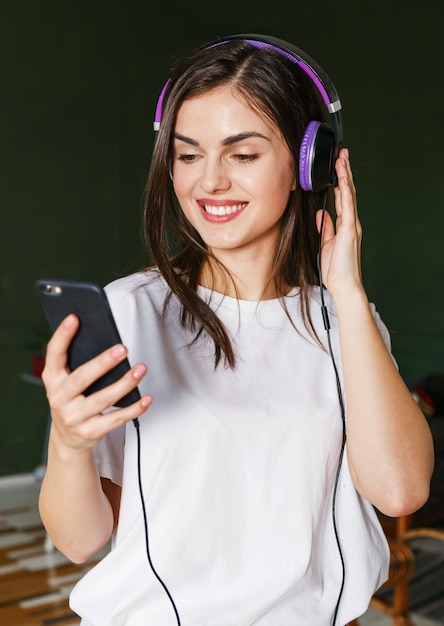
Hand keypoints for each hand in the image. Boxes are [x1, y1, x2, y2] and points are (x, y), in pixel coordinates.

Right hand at [41, 314, 151, 453]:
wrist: (67, 438)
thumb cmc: (72, 400)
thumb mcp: (66, 382)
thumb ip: (78, 363)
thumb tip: (107, 341)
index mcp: (52, 380)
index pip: (54, 355)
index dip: (62, 336)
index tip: (74, 318)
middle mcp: (59, 399)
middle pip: (82, 378)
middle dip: (103, 363)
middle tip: (122, 349)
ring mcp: (74, 417)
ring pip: (103, 399)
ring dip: (125, 383)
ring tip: (141, 369)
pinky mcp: (90, 432)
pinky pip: (116, 419)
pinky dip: (134, 409)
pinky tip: (146, 398)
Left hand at [315, 148, 363, 301]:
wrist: (344, 285)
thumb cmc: (336, 269)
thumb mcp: (326, 244)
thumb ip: (325, 227)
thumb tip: (321, 213)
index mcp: (344, 226)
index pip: (342, 198)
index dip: (340, 181)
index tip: (336, 166)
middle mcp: (350, 223)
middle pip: (348, 192)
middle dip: (344, 172)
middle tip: (342, 154)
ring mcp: (351, 226)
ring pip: (349, 196)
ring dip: (345, 177)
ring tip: (341, 160)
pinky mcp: (350, 231)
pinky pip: (347, 208)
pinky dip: (345, 193)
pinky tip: (342, 181)